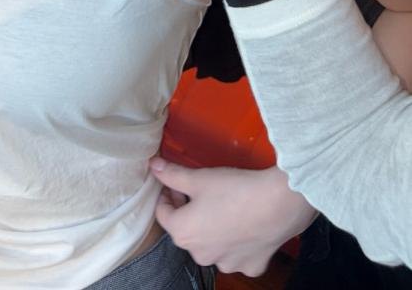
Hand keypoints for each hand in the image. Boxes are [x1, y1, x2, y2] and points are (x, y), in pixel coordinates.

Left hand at [150, 158, 316, 277]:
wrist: (278, 204)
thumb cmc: (234, 189)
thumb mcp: (198, 177)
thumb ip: (172, 174)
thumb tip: (153, 166)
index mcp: (183, 234)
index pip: (162, 213)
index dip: (167, 194)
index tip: (176, 183)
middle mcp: (202, 255)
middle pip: (186, 231)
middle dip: (188, 211)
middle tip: (199, 191)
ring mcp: (228, 264)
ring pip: (211, 244)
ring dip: (211, 227)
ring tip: (222, 205)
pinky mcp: (251, 266)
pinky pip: (237, 253)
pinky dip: (236, 241)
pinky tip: (243, 223)